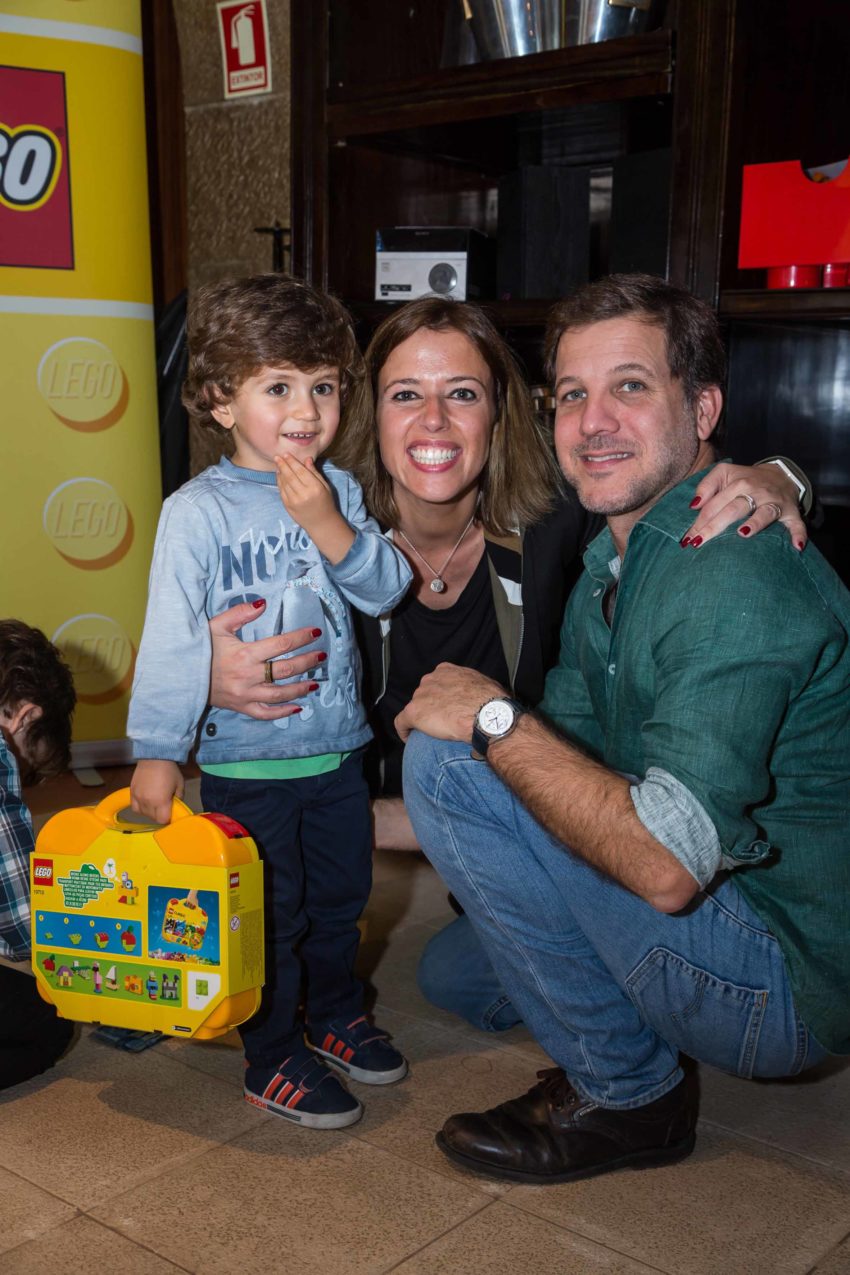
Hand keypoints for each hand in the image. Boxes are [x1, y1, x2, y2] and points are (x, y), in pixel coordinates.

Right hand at [131, 759, 183, 824]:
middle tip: (164, 806)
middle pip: (153, 818)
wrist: (154, 757)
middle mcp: (148, 802)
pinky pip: (135, 808)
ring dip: (150, 812)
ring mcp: (138, 798)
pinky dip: (140, 808)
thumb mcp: (180, 784)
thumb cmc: (169, 770)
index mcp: (161, 801)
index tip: (170, 812)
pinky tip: (145, 802)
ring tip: (155, 803)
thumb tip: (176, 806)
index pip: (162, 820)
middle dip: (160, 814)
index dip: (168, 818)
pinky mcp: (131, 793)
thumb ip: (179, 798)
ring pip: (143, 814)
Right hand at [208, 601, 323, 719]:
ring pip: (280, 694)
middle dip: (307, 661)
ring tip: (315, 683)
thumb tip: (263, 603)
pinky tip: (297, 708)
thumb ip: (240, 613)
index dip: (301, 637)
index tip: (315, 632)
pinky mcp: (242, 707)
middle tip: (321, 656)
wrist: (182, 676)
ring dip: (300, 688)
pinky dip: (282, 712)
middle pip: (286, 669)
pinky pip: (266, 713)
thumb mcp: (216, 625)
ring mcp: (246, 694)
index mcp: (245, 654)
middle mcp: (249, 676)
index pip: (281, 644)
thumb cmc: (201, 649)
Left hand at [275, 454, 334, 531]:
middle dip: (283, 465)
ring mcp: (294, 501)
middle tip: (277, 457)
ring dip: (280, 472)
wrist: (322, 524)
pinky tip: (279, 475)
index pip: (300, 471)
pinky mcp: (288, 506)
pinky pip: (281, 491)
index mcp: (314, 488)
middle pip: (290, 476)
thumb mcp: (325, 486)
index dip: (292, 462)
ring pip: (284, 483)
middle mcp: (303, 494)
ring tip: (277, 464)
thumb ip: (315, 472)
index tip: (286, 454)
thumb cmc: (326, 503)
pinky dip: (279, 482)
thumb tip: (307, 458)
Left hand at [394, 663, 504, 743]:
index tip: (445, 707)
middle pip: (423, 695)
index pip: (436, 682)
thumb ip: (473, 686)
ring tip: (431, 733)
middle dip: (430, 707)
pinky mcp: (413, 712)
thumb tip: (481, 694)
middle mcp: (430, 679)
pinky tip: (408, 738)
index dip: (439, 696)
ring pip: (414, 708)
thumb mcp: (484, 684)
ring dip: (421, 720)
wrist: (486, 716)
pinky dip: (403, 730)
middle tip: (441, 722)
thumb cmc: (491, 702)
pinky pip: (401, 722)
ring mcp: (420, 695)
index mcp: (445, 671)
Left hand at [683, 462, 806, 549]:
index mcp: (738, 483)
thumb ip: (706, 485)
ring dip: (755, 523)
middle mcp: (756, 492)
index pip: (714, 505)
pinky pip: (797, 525)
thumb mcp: (724, 474)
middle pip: (733, 510)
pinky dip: (798, 534)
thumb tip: (693, 505)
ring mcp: (774, 503)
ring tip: (743, 533)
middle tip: (699, 543)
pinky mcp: (791, 513)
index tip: (686, 540)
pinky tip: (796, 547)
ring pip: (764, 513)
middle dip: (715, 527)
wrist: (780, 475)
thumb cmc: (745, 480)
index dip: (699, 522)